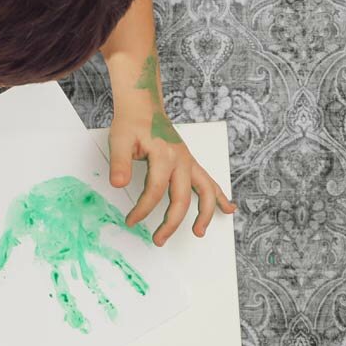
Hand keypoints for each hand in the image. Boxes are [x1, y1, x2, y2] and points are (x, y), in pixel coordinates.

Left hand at [108, 102, 236, 245]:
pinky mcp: (190, 162)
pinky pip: (209, 181)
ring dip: (205, 213)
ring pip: (205, 191)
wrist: (143, 105)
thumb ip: (119, 163)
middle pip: (182, 198)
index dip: (142, 210)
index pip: (155, 191)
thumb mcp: (119, 140)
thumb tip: (118, 185)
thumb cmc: (132, 123)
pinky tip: (227, 208)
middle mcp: (181, 160)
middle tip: (159, 240)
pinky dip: (219, 196)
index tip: (131, 221)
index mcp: (164, 155)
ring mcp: (189, 161)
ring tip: (199, 232)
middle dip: (172, 223)